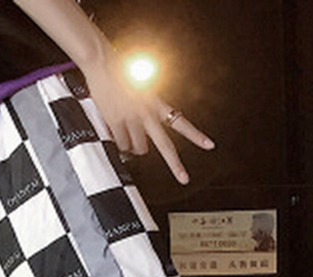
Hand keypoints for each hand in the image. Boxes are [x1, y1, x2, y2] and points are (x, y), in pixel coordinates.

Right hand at [82, 48, 214, 184]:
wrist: (102, 61)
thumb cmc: (120, 71)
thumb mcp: (141, 88)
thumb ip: (146, 107)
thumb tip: (143, 129)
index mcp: (156, 103)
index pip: (181, 122)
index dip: (196, 136)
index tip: (210, 145)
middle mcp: (148, 113)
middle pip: (166, 146)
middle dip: (176, 165)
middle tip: (184, 179)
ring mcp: (133, 119)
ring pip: (140, 149)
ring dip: (136, 149)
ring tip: (129, 140)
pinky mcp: (117, 121)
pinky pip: (122, 144)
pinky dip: (121, 144)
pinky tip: (117, 136)